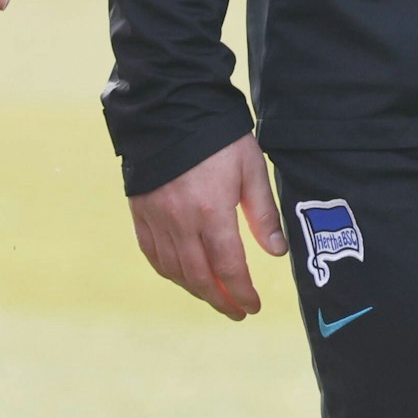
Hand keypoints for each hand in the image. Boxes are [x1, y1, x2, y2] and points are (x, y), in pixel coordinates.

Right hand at [128, 134, 287, 320]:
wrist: (169, 106)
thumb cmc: (216, 135)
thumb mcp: (250, 166)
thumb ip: (263, 212)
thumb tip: (277, 252)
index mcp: (212, 211)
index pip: (229, 268)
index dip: (242, 292)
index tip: (253, 305)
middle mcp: (181, 221)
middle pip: (200, 277)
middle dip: (221, 300)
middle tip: (236, 311)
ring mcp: (157, 218)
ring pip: (175, 271)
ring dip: (196, 290)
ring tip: (214, 296)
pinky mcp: (140, 211)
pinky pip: (152, 254)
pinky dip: (169, 272)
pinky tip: (182, 275)